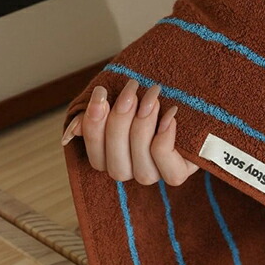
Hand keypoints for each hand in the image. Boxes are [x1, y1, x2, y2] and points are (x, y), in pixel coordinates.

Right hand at [60, 79, 199, 185]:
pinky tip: (170, 116)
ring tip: (152, 97)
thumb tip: (73, 130)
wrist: (191, 92)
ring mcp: (157, 174)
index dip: (94, 129)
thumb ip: (96, 113)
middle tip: (132, 90)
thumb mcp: (120, 98)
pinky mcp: (181, 172)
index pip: (95, 159)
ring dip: (144, 130)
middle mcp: (132, 171)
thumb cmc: (149, 95)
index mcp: (112, 157)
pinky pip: (171, 173)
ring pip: (142, 170)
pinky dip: (167, 143)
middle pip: (116, 167)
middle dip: (120, 125)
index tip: (102, 94)